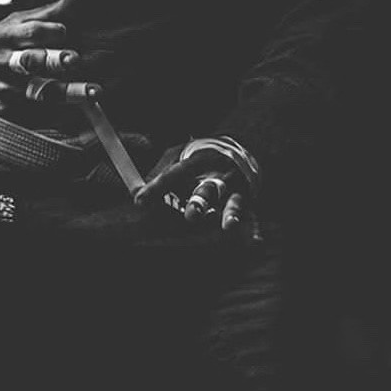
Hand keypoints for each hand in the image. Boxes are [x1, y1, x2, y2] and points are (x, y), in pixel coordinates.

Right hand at [0, 0, 78, 112]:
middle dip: (55, 60)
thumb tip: (73, 0)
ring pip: (40, 90)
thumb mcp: (12, 24)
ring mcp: (6, 87)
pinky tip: (81, 111)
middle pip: (32, 60)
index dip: (48, 30)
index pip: (29, 31)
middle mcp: (6, 61)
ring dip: (68, 92)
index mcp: (8, 36)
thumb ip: (44, 14)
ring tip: (93, 92)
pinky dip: (60, 111)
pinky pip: (37, 111)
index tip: (66, 31)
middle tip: (76, 60)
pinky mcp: (7, 108)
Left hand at [134, 144, 261, 240]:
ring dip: (230, 214)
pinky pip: (252, 216)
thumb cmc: (199, 159)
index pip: (175, 173)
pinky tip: (255, 242)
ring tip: (229, 226)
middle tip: (191, 216)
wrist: (239, 148)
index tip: (140, 201)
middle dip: (200, 203)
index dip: (158, 187)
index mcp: (198, 160)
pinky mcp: (248, 200)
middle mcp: (218, 174)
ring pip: (233, 202)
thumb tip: (135, 191)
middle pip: (208, 189)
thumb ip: (159, 172)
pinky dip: (253, 229)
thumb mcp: (178, 156)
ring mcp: (235, 188)